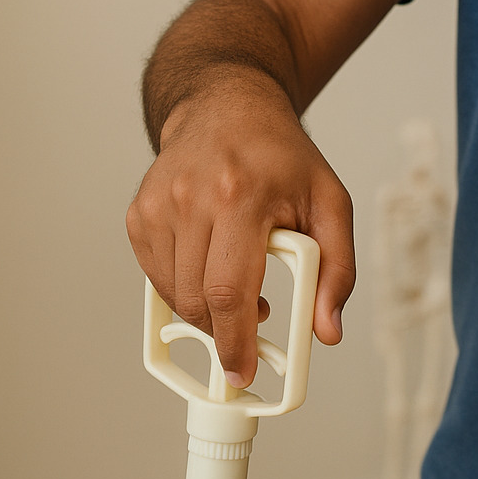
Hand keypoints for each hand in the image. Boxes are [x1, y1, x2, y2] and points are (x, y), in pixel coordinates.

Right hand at [127, 74, 354, 387]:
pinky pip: (156, 276)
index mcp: (242, 195)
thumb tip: (327, 331)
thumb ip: (337, 270)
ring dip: (204, 310)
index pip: (230, 289)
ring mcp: (159, 204)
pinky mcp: (140, 212)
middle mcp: (192, 197)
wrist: (226, 106)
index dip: (234, 341)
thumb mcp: (330, 203)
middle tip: (248, 330)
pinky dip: (182, 288)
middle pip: (197, 299)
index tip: (240, 373)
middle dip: (221, 332)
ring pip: (174, 293)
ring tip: (235, 287)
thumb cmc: (280, 156)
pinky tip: (208, 266)